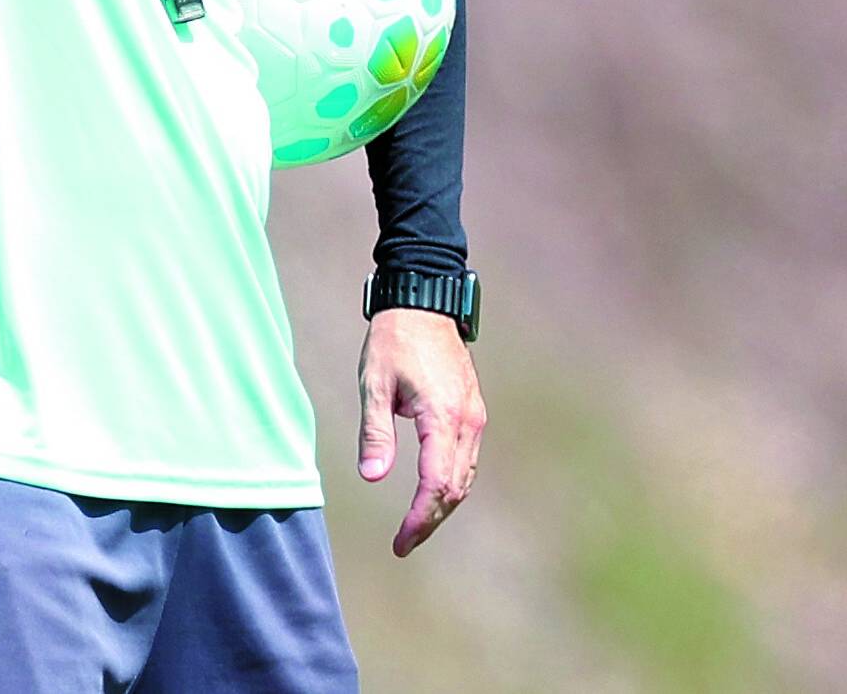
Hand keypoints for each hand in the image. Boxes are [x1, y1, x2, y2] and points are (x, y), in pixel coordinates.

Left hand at [357, 308, 485, 557]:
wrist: (424, 303)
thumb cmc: (394, 340)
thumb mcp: (374, 384)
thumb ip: (375, 432)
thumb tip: (372, 476)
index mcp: (442, 417)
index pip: (436, 484)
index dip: (418, 517)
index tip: (400, 541)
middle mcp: (467, 422)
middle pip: (455, 488)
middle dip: (429, 520)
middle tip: (403, 543)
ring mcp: (475, 417)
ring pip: (465, 477)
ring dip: (442, 506)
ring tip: (414, 527)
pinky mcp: (473, 411)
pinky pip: (466, 459)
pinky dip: (451, 484)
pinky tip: (431, 495)